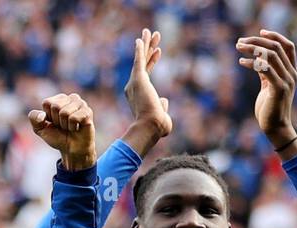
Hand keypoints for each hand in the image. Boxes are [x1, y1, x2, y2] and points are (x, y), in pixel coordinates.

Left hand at [28, 93, 95, 171]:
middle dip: (56, 121)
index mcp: (59, 99)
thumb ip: (34, 118)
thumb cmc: (57, 136)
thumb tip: (42, 115)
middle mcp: (71, 98)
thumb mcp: (40, 128)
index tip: (54, 122)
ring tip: (70, 127)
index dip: (48, 116)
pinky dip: (72, 127)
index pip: (47, 103)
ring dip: (64, 125)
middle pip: (55, 106)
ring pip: (64, 112)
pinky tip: (77, 128)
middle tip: (63, 126)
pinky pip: (74, 118)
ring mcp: (81, 103)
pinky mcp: (88, 112)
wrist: (71, 150)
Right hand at [122, 29, 171, 155]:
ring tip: (149, 31)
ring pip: (141, 59)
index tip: (158, 51)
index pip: (146, 73)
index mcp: (139, 95)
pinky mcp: (138, 79)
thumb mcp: (162, 115)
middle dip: (148, 48)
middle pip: (142, 63)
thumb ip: (162, 106)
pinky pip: (139, 61)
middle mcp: (133, 87)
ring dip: (146, 44)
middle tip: (153, 35)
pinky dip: (139, 50)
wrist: (150, 127)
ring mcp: (135, 83)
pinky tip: (141, 39)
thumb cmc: (156, 126)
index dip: (152, 61)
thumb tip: (163, 100)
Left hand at [236, 29, 296, 153]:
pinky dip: (252, 63)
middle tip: (240, 41)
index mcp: (292, 71)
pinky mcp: (278, 88)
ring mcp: (287, 81)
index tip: (260, 32)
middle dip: (257, 41)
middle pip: (276, 47)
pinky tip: (241, 62)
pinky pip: (265, 69)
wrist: (276, 128)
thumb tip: (257, 60)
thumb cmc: (270, 108)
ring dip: (252, 49)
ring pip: (270, 55)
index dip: (276, 36)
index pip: (288, 46)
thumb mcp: (269, 87)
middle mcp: (292, 73)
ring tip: (238, 48)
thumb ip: (266, 73)